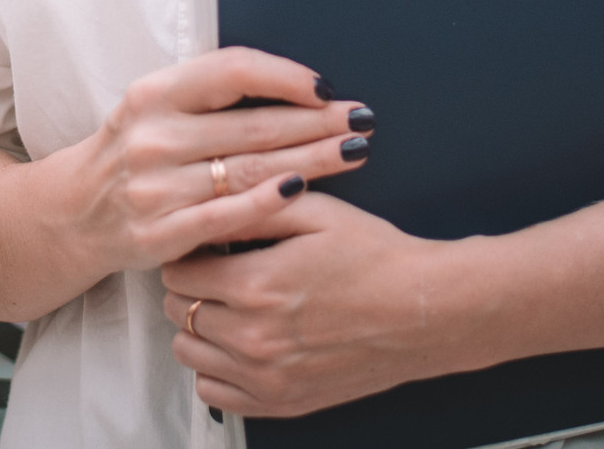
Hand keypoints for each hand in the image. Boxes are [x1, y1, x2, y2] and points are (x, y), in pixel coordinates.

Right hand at [64, 47, 369, 278]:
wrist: (73, 215)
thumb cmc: (131, 153)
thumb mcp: (153, 107)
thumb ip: (207, 94)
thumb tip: (288, 83)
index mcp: (153, 94)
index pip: (231, 71)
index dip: (284, 76)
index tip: (325, 87)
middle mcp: (153, 137)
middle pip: (254, 125)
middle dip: (318, 121)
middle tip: (362, 118)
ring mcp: (156, 188)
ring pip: (249, 170)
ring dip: (311, 160)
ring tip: (352, 151)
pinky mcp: (160, 234)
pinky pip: (226, 217)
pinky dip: (266, 203)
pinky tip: (302, 191)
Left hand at [162, 191, 480, 417]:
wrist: (424, 311)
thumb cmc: (375, 256)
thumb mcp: (316, 212)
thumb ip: (255, 205)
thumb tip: (207, 201)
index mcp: (256, 286)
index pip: (178, 272)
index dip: (188, 253)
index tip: (205, 247)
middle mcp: (254, 339)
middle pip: (178, 311)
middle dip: (190, 287)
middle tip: (216, 273)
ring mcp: (267, 377)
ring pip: (188, 353)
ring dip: (198, 327)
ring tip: (227, 306)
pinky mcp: (283, 402)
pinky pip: (214, 393)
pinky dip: (216, 369)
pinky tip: (239, 344)